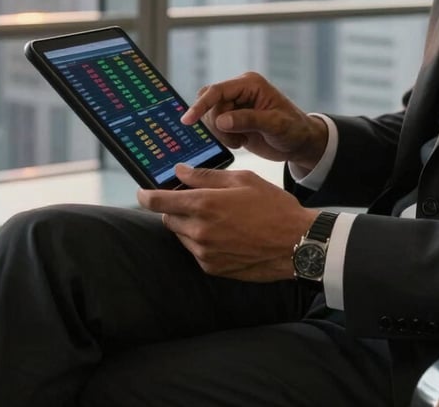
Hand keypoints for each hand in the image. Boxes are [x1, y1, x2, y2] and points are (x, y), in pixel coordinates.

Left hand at [137, 164, 318, 280]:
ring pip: (182, 235)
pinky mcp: (213, 267)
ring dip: (190, 224)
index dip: (146, 196)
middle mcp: (199, 231)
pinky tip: (227, 233)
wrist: (296, 244)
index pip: (159, 202)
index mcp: (204, 204)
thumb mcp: (243, 180)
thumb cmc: (273, 207)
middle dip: (176, 207)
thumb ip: (206, 176)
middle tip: (197, 199)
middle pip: (169, 218)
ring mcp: (204, 253)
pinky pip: (197, 251)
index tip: (142, 192)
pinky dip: (203, 241)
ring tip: (220, 217)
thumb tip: (180, 171)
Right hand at [182, 72, 327, 172]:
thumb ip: (249, 120)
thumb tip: (222, 120)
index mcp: (250, 84)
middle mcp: (240, 91)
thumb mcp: (276, 125)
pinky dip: (223, 138)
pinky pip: (214, 126)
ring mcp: (235, 104)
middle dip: (216, 124)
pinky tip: (240, 141)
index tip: (188, 120)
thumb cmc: (294, 130)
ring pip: (210, 117)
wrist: (300, 142)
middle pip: (210, 104)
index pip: (217, 91)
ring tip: (242, 140)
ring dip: (221, 133)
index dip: (201, 105)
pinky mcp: (233, 118)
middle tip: (235, 139)